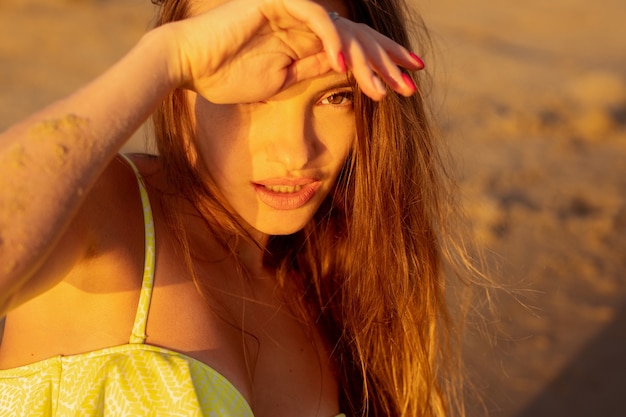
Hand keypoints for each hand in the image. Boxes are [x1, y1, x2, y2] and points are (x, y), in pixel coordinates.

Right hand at [163, 0, 422, 102]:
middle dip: (388, 60)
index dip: (382, 64)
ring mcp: (293, 9)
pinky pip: (315, 19)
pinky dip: (332, 42)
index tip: (406, 85)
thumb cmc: (226, 75)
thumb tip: (344, 70)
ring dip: (367, 60)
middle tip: (414, 81)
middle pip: (358, 37)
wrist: (187, 64)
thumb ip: (313, 68)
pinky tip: (345, 68)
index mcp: (308, 39)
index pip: (354, 49)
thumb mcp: (283, 80)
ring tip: (386, 87)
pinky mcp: (277, 3)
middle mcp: (306, 21)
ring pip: (343, 30)